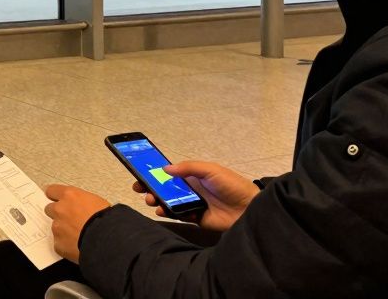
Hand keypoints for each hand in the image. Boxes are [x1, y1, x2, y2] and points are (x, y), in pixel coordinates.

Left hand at [44, 184, 110, 262]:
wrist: (108, 240)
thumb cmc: (107, 220)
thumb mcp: (96, 202)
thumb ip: (81, 201)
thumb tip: (80, 206)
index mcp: (69, 196)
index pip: (51, 190)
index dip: (54, 196)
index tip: (55, 199)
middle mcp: (59, 209)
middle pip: (49, 209)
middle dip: (58, 214)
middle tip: (71, 220)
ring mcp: (57, 227)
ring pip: (55, 227)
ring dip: (63, 230)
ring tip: (79, 235)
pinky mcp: (58, 244)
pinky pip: (59, 243)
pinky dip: (66, 245)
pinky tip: (77, 245)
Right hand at [132, 161, 259, 231]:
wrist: (248, 208)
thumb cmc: (231, 185)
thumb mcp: (210, 170)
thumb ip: (188, 168)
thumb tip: (165, 169)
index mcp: (192, 176)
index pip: (169, 173)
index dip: (154, 173)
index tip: (139, 173)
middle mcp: (190, 190)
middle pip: (164, 188)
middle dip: (150, 188)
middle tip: (140, 189)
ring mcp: (191, 204)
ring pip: (168, 202)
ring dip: (156, 200)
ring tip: (151, 200)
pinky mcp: (195, 218)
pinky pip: (178, 216)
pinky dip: (168, 213)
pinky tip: (162, 210)